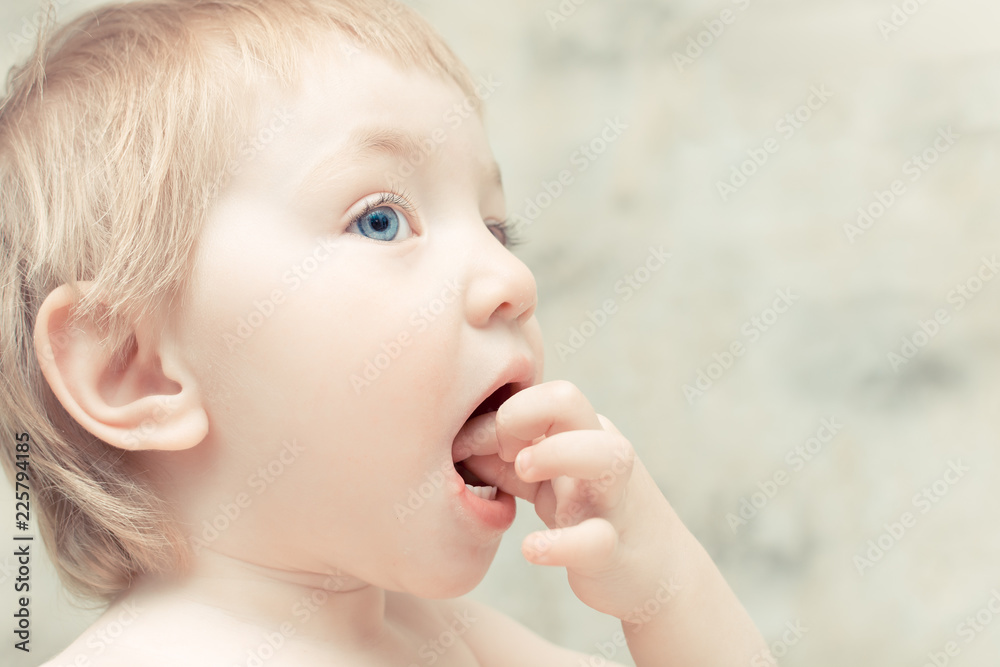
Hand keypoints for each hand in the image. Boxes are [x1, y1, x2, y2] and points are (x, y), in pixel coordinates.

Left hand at [456, 380, 683, 623]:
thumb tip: (452, 441)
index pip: (536, 393)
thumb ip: (502, 459)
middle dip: (522, 413)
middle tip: (504, 454)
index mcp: (581, 431)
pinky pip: (595, 539)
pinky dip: (561, 544)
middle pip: (568, 399)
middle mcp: (600, 454)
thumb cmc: (589, 514)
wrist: (658, 572)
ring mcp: (612, 499)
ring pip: (606, 454)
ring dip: (556, 453)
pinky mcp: (614, 550)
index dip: (496, 414)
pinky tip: (531, 548)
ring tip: (524, 471)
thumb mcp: (545, 479)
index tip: (468, 449)